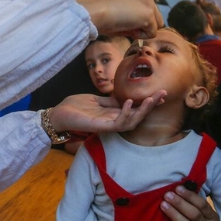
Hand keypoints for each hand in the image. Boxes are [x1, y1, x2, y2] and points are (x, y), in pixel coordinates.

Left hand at [48, 92, 165, 133]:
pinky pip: (117, 123)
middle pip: (138, 116)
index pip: (135, 109)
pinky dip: (124, 113)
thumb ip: (109, 100)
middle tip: (163, 94)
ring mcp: (107, 125)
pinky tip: (128, 102)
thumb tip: (123, 95)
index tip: (161, 93)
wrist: (58, 114)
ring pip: (132, 122)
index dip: (148, 102)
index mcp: (113, 114)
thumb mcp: (96, 100)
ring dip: (142, 111)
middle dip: (151, 105)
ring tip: (150, 99)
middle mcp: (113, 121)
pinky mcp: (100, 127)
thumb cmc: (74, 107)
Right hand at [76, 0, 163, 38]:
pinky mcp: (149, 15)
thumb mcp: (122, 10)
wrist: (97, 12)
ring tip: (127, 26)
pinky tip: (128, 28)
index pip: (148, 11)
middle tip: (126, 24)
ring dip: (143, 30)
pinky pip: (151, 33)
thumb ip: (135, 14)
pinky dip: (140, 36)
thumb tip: (140, 27)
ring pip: (156, 25)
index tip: (123, 19)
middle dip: (143, 25)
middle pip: (156, 18)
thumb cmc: (103, 14)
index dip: (138, 20)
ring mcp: (149, 4)